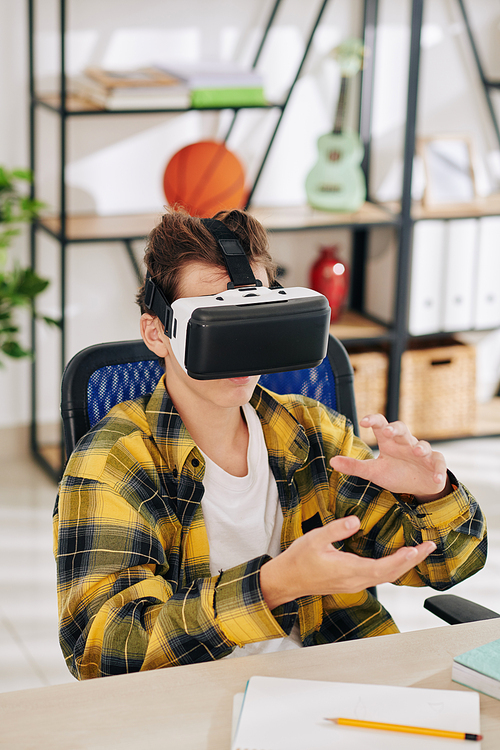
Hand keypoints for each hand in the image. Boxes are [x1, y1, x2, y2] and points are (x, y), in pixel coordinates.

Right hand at [260, 515, 435, 609]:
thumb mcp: (315, 538)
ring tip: (419, 551)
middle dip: (412, 561)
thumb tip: (356, 520)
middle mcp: (355, 581)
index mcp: (348, 570)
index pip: (382, 568)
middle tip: (429, 547)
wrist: (287, 580)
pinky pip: (379, 576)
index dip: (401, 560)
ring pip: (386, 577)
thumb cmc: (299, 559)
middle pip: (391, 574)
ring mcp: (354, 584)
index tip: (416, 549)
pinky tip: (398, 558)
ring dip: (404, 564)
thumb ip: (336, 529)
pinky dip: (393, 567)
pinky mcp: (352, 582)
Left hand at [330, 414, 449, 499]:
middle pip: (402, 429)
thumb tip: (331, 461)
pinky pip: (439, 463)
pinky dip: (439, 469)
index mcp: (389, 442)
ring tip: (416, 452)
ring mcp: (422, 453)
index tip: (363, 421)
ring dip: (420, 447)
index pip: (381, 425)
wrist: (418, 486)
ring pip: (422, 444)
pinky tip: (436, 476)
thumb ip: (354, 466)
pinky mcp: (435, 464)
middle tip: (388, 431)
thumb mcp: (373, 471)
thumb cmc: (395, 473)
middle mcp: (405, 443)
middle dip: (396, 429)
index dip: (374, 420)